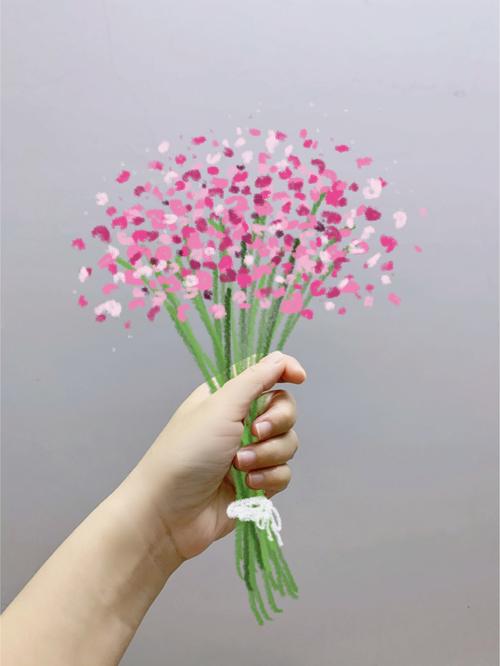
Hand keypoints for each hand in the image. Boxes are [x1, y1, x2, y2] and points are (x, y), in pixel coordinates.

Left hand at [133, 351, 305, 560]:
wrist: (168, 513)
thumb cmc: (186, 452)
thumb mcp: (220, 407)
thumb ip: (255, 379)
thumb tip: (282, 359)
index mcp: (228, 396)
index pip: (266, 373)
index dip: (286, 372)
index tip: (300, 378)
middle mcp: (240, 421)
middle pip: (284, 409)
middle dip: (275, 423)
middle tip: (253, 433)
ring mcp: (249, 453)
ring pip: (287, 443)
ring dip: (267, 455)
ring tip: (238, 466)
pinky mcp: (256, 483)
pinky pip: (283, 473)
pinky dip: (268, 479)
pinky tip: (246, 485)